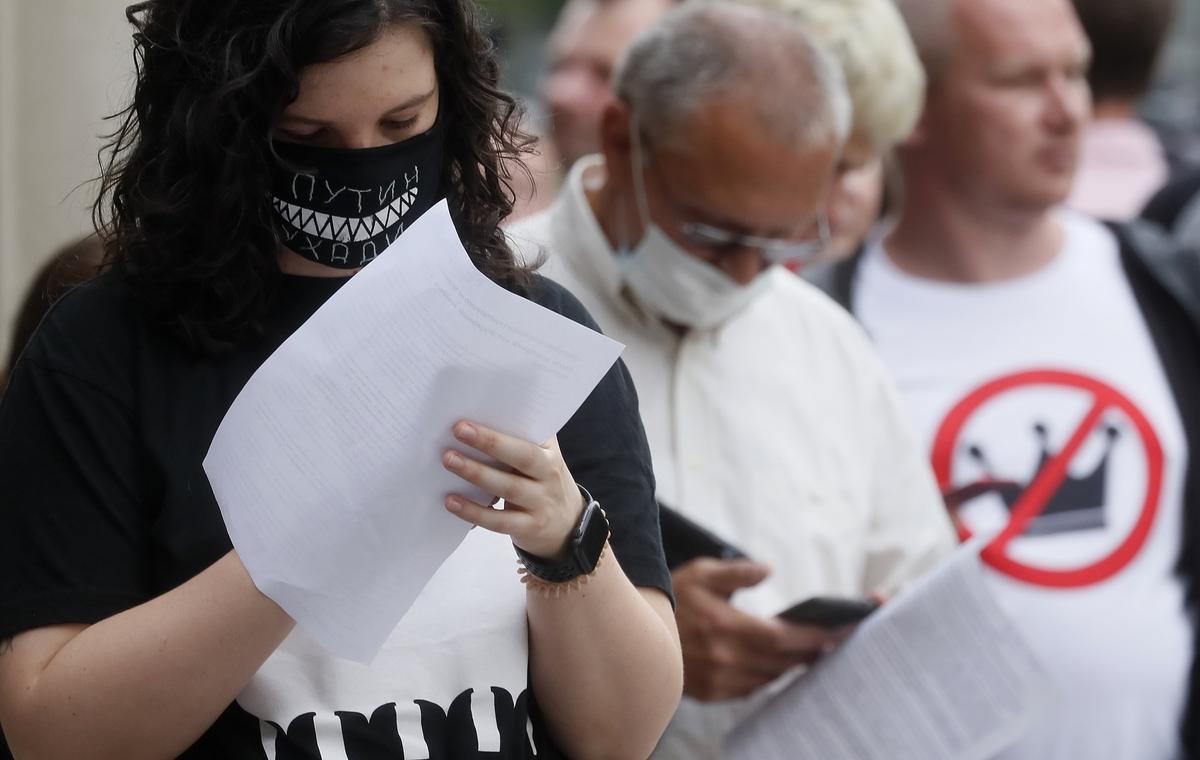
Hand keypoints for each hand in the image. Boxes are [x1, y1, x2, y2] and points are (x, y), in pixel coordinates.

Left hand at [442, 420, 584, 559]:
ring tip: (450, 461)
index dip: (502, 427)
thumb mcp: (542, 461)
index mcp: (550, 453)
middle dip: (490, 442)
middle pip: (523, 457)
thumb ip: (520, 443)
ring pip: (509, 488)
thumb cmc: (541, 483)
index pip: (530, 434)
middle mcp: (550, 475)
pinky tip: (452, 502)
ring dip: (477, 473)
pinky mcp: (530, 527)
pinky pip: (499, 521)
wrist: (567, 525)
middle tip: (459, 430)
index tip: (473, 418)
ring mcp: (541, 503)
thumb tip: (475, 424)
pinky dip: (474, 512)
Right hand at [673, 558, 836, 701]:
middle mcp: (723, 657)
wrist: (634, 634)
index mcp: (724, 625)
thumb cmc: (672, 598)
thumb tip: (768, 569)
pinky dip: (768, 679)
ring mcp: (717, 679)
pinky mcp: (711, 693)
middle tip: (832, 645)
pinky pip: (751, 690)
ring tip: (810, 655)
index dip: (811, 636)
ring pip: (769, 678)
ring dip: (791, 668)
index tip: (834, 634)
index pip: (780, 636)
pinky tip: (777, 667)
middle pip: (781, 661)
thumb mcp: (702, 574)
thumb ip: (738, 572)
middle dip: (809, 653)